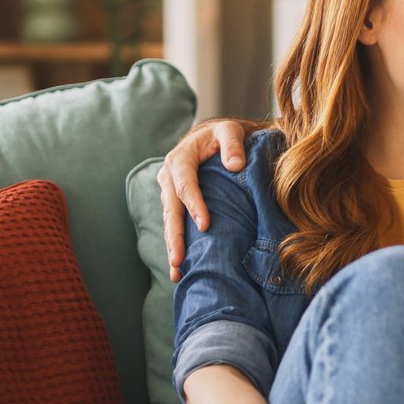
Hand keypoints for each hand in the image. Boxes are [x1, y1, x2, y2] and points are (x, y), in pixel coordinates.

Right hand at [159, 118, 252, 280]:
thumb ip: (232, 144)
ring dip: (172, 247)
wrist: (210, 139)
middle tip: (179, 260)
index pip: (185, 184)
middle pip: (171, 210)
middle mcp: (168, 177)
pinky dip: (176, 245)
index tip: (205, 225)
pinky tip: (180, 267)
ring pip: (169, 222)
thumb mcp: (229, 131)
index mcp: (179, 159)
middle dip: (175, 236)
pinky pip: (174, 226)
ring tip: (177, 272)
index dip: (194, 204)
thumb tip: (235, 165)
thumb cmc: (222, 136)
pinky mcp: (174, 204)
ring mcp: (168, 193)